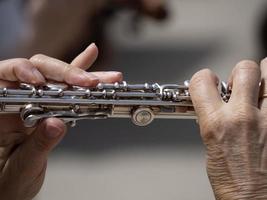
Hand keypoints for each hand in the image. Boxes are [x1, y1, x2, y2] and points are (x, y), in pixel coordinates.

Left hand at [0, 43, 122, 199]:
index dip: (24, 71)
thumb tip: (56, 124)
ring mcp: (36, 101)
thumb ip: (38, 145)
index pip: (7, 76)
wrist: (13, 186)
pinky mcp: (51, 106)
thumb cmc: (8, 180)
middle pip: (39, 71)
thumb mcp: (21, 167)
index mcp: (0, 109)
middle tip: (87, 82)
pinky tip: (91, 56)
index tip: (41, 81)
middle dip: (65, 74)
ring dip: (83, 75)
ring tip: (104, 77)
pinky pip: (67, 86)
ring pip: (59, 78)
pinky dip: (80, 72)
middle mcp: (18, 99)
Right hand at [189, 59, 266, 198]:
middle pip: (244, 68)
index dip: (203, 79)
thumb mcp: (210, 145)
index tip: (208, 83)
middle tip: (238, 86)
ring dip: (263, 79)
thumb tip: (215, 101)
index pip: (202, 81)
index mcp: (216, 124)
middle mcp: (243, 117)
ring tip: (259, 91)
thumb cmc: (232, 181)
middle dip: (239, 74)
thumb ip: (213, 118)